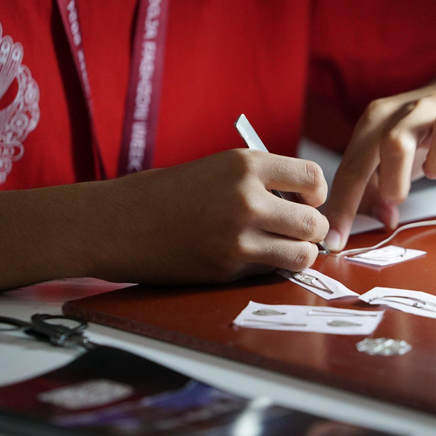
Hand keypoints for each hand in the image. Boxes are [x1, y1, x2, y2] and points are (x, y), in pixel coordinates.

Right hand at [93, 149, 328, 283]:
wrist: (118, 223)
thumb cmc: (167, 193)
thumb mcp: (217, 168)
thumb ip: (260, 181)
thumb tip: (303, 202)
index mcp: (245, 164)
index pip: (313, 177)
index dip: (317, 193)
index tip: (307, 200)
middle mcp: (247, 199)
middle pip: (315, 222)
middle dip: (314, 230)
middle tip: (301, 231)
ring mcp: (238, 237)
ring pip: (302, 254)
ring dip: (299, 253)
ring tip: (285, 248)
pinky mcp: (227, 268)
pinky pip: (270, 270)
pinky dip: (269, 267)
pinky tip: (251, 257)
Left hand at [323, 70, 435, 251]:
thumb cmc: (422, 135)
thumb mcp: (388, 159)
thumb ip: (375, 192)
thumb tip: (384, 220)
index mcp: (378, 119)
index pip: (353, 166)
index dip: (343, 207)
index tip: (335, 240)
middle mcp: (411, 110)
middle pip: (396, 142)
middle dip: (394, 182)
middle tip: (397, 198)